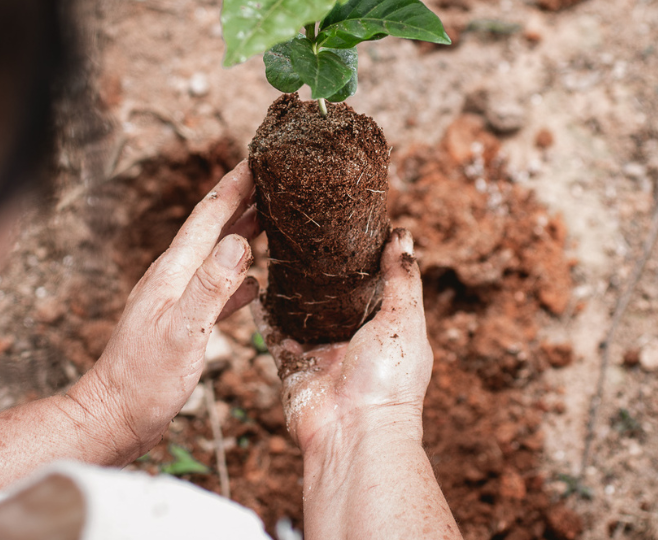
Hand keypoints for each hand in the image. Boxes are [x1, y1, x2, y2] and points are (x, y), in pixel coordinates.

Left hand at [66, 161, 259, 464]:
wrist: (113, 417)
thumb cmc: (144, 381)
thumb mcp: (183, 332)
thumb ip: (211, 287)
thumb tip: (239, 239)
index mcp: (173, 272)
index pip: (207, 216)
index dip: (234, 186)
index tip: (258, 158)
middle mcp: (172, 278)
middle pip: (211, 228)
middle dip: (241, 200)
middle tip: (274, 179)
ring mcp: (174, 299)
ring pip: (215, 255)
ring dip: (241, 234)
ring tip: (270, 218)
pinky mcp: (180, 323)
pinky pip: (214, 288)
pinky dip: (237, 277)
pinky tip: (255, 280)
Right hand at [261, 229, 430, 453]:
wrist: (353, 433)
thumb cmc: (388, 380)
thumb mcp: (404, 319)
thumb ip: (401, 278)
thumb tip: (402, 236)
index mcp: (384, 328)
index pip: (373, 285)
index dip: (363, 257)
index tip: (348, 223)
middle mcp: (352, 339)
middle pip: (333, 297)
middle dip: (321, 269)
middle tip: (306, 230)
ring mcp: (320, 352)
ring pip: (300, 312)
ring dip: (290, 287)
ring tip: (278, 249)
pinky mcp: (292, 365)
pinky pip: (273, 334)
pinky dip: (263, 312)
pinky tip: (253, 285)